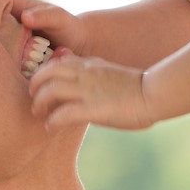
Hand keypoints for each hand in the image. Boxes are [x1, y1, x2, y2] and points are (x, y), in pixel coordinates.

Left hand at [28, 55, 156, 129]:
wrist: (155, 93)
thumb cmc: (140, 88)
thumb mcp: (112, 74)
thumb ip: (96, 75)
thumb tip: (84, 84)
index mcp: (91, 64)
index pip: (59, 61)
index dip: (46, 72)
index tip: (43, 85)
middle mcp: (86, 73)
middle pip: (47, 71)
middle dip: (35, 84)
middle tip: (34, 98)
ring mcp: (88, 90)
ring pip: (50, 89)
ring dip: (40, 102)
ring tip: (39, 113)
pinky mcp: (93, 108)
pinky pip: (63, 113)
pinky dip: (53, 121)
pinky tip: (51, 127)